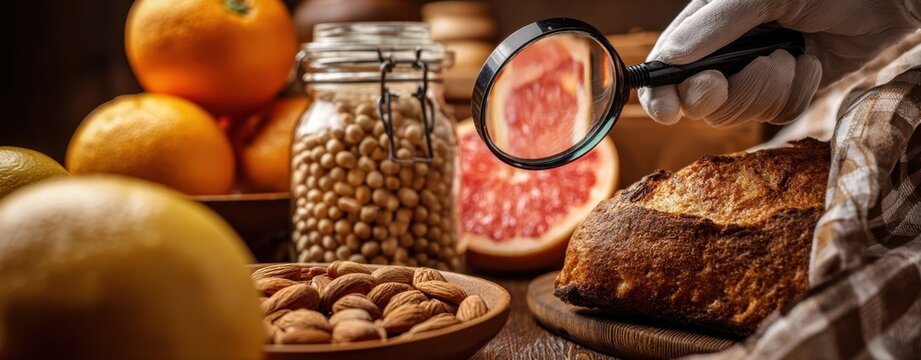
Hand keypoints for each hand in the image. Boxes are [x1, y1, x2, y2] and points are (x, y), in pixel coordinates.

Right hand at [639, 0, 920, 126]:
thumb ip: (711, 28)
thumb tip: (666, 59)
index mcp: (704, 26)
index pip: (665, 69)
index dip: (661, 94)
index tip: (667, 110)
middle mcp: (724, 53)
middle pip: (700, 101)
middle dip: (728, 92)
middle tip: (750, 71)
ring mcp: (755, 75)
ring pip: (738, 113)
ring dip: (768, 89)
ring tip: (792, 55)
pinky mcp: (787, 92)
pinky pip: (775, 115)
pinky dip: (796, 94)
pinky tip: (810, 64)